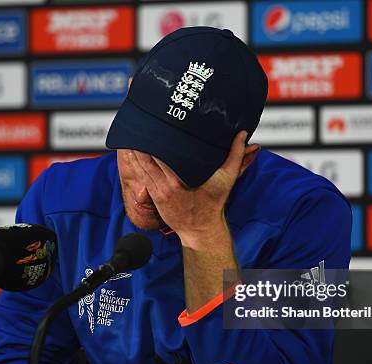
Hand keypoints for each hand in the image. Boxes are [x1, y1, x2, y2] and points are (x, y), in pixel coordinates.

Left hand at [129, 131, 259, 247]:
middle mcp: (166, 185)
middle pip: (147, 159)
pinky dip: (135, 165)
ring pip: (140, 168)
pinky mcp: (154, 196)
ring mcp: (158, 192)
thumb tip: (243, 136)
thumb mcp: (227, 179)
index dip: (153, 141)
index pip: (161, 156)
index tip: (152, 125)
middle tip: (137, 125)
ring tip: (128, 135)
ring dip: (134, 152)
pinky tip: (130, 153)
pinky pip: (141, 177)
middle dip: (141, 143)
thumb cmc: (213, 204)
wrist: (201, 229)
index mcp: (179, 180)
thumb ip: (236, 156)